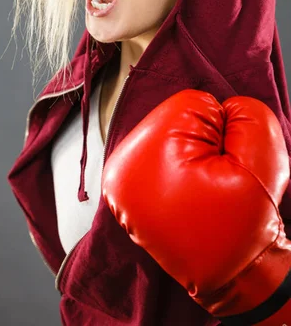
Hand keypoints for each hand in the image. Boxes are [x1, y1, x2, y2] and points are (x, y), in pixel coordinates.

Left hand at [102, 89, 290, 324]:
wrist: (233, 277)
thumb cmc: (244, 225)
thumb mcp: (262, 161)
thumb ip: (247, 115)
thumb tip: (224, 106)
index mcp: (145, 155)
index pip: (194, 103)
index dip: (222, 131)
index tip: (224, 165)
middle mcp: (120, 166)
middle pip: (176, 117)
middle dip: (203, 141)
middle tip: (213, 182)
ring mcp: (118, 180)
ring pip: (169, 133)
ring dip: (189, 153)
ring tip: (200, 191)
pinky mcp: (125, 191)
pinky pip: (159, 154)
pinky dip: (177, 167)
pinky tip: (187, 193)